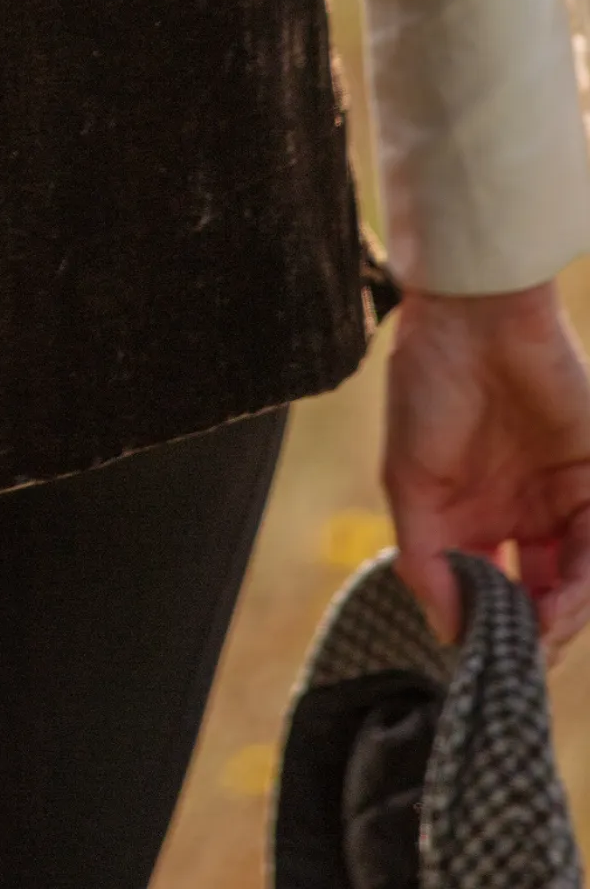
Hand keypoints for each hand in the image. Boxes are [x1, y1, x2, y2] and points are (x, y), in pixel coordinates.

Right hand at [383, 281, 589, 656]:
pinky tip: (560, 604)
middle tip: (520, 656)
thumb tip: (449, 633)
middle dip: (533, 635)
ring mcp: (561, 501)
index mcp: (471, 518)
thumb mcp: (408, 483)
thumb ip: (425, 561)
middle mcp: (520, 517)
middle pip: (538, 598)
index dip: (486, 633)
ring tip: (542, 631)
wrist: (473, 318)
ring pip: (573, 582)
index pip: (486, 594)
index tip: (482, 662)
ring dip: (562, 617)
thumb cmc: (427, 389)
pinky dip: (584, 584)